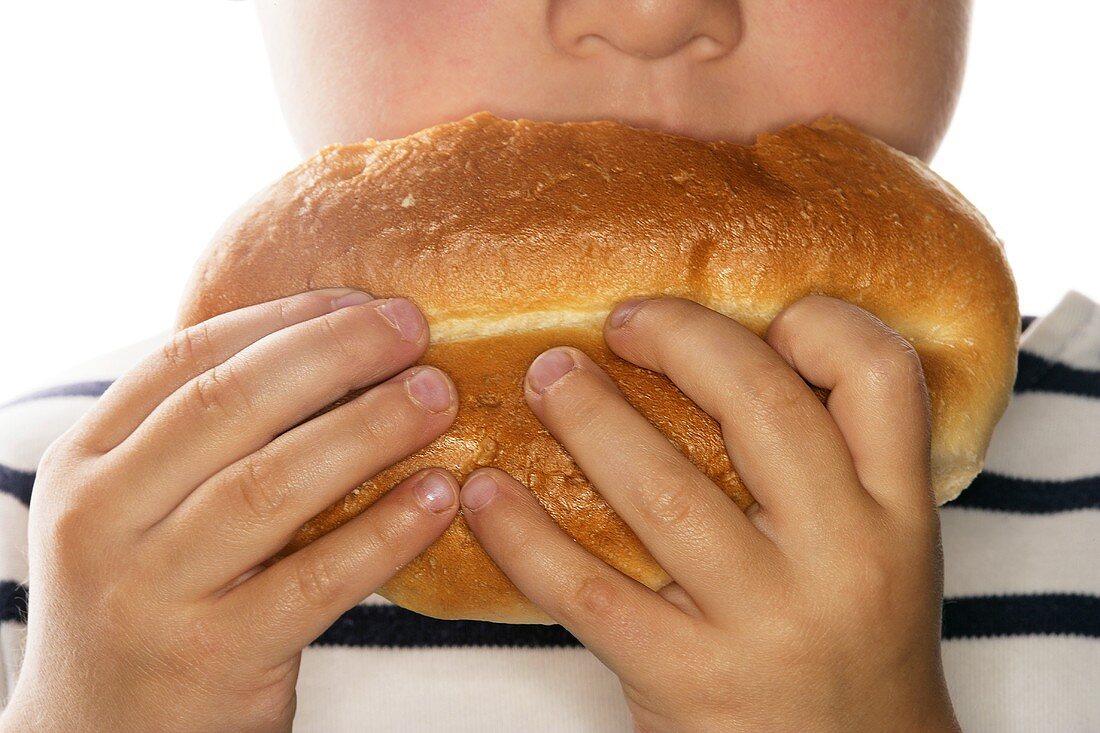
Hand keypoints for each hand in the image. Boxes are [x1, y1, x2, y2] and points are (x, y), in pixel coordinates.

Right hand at [1, 288, 459, 732]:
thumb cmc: (147, 605)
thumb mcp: (137, 513)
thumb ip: (200, 442)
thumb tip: (329, 352)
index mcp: (85, 465)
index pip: (186, 361)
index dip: (283, 320)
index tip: (362, 300)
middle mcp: (103, 521)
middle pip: (231, 407)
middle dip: (335, 356)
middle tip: (417, 330)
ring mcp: (150, 592)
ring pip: (272, 485)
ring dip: (368, 430)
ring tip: (439, 399)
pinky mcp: (213, 656)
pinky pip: (315, 579)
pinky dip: (384, 532)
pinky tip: (438, 497)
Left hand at [458, 295, 959, 732]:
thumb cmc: (853, 647)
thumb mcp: (879, 549)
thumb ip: (834, 464)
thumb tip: (727, 352)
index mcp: (897, 513)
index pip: (880, 377)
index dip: (817, 323)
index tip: (755, 318)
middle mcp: (842, 558)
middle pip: (761, 406)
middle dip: (679, 340)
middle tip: (621, 321)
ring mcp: (763, 622)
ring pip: (662, 487)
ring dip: (588, 416)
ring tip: (544, 377)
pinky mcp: (685, 678)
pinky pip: (585, 590)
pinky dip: (522, 535)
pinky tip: (485, 495)